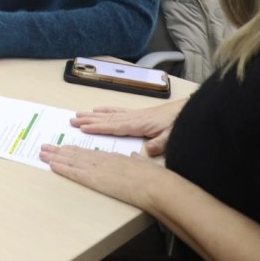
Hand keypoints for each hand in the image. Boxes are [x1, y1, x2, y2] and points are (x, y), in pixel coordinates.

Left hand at [39, 144, 164, 208]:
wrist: (154, 184)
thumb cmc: (153, 177)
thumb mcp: (143, 164)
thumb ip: (137, 160)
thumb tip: (134, 155)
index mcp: (112, 157)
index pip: (88, 153)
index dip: (73, 150)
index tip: (63, 147)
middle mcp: (101, 160)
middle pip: (75, 154)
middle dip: (58, 151)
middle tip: (44, 147)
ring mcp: (97, 169)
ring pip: (70, 161)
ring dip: (54, 157)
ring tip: (42, 153)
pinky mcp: (94, 180)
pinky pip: (73, 173)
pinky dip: (61, 168)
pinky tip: (51, 165)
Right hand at [70, 97, 187, 156]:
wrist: (187, 111)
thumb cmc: (179, 123)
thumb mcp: (172, 136)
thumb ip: (159, 143)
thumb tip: (147, 151)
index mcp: (137, 125)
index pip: (113, 127)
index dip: (97, 128)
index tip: (82, 128)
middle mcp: (132, 118)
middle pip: (106, 119)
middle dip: (88, 120)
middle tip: (71, 120)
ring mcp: (134, 114)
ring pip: (108, 114)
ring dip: (92, 115)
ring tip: (78, 114)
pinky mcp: (137, 114)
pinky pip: (116, 111)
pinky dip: (105, 110)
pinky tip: (98, 109)